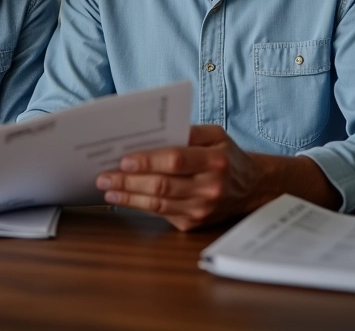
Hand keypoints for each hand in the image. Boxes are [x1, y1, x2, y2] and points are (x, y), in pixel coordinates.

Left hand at [95, 125, 263, 230]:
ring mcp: (202, 210)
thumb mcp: (216, 134)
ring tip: (107, 188)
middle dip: (129, 181)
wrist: (251, 188)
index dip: (148, 161)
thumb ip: (189, 131)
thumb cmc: (227, 155)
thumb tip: (154, 132)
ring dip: (128, 197)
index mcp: (215, 161)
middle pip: (162, 186)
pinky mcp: (194, 224)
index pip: (176, 161)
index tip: (124, 160)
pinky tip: (124, 198)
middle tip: (104, 176)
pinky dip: (139, 206)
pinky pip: (162, 214)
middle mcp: (210, 188)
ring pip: (158, 204)